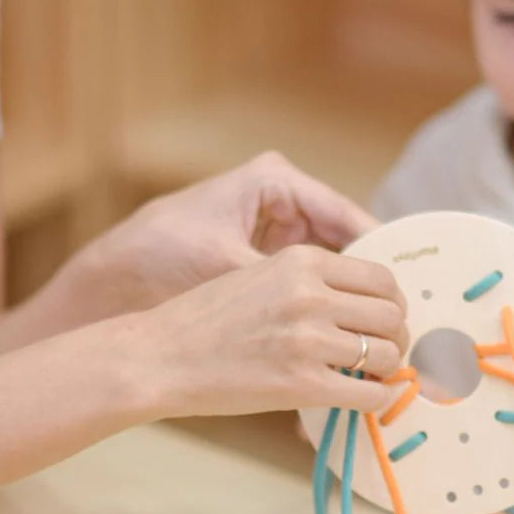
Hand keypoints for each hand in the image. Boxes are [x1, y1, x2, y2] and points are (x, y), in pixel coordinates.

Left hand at [61, 152, 377, 319]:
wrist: (107, 280)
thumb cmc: (161, 259)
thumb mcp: (232, 268)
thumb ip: (291, 290)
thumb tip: (344, 323)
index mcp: (276, 181)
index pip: (347, 215)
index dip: (379, 256)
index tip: (406, 291)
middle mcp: (281, 197)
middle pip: (346, 240)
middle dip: (369, 282)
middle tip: (399, 320)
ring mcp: (273, 226)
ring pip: (332, 264)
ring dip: (349, 298)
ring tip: (379, 332)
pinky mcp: (264, 255)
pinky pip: (310, 279)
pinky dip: (323, 304)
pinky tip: (342, 332)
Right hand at [136, 244, 409, 417]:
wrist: (158, 357)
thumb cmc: (206, 319)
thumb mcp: (261, 276)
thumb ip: (312, 283)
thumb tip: (366, 305)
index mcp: (302, 261)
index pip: (381, 277)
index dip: (392, 303)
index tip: (383, 319)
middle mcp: (310, 294)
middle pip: (391, 314)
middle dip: (395, 336)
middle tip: (382, 351)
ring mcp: (308, 340)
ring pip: (386, 354)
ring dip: (385, 369)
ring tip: (368, 376)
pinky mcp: (302, 384)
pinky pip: (369, 395)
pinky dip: (374, 401)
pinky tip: (359, 399)